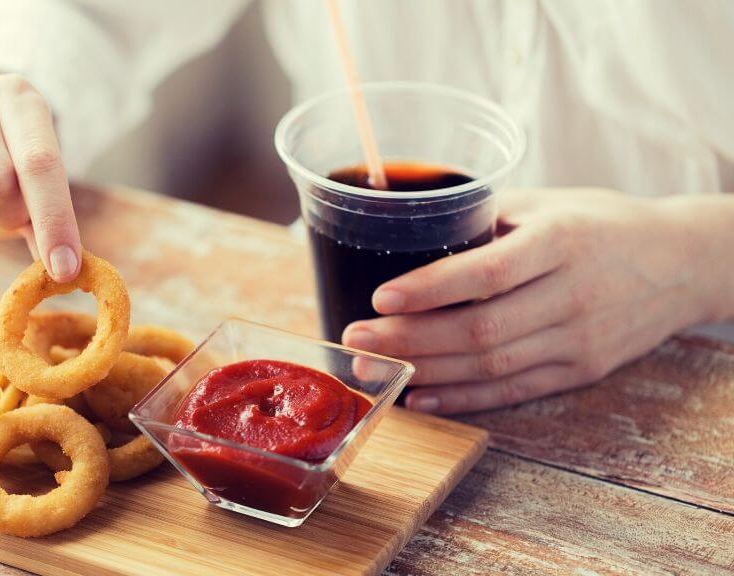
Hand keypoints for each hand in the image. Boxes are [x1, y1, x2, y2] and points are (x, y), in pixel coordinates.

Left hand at [343, 188, 729, 414]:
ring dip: (425, 372)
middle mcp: (572, 295)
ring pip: (490, 367)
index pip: (487, 272)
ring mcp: (579, 340)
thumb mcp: (548, 204)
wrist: (683, 263)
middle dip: (409, 339)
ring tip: (374, 370)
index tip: (380, 297)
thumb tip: (407, 227)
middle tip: (355, 341)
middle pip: (480, 329)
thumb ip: (485, 218)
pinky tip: (421, 396)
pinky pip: (514, 391)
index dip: (430, 289)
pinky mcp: (582, 371)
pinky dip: (463, 398)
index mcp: (561, 242)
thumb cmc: (603, 223)